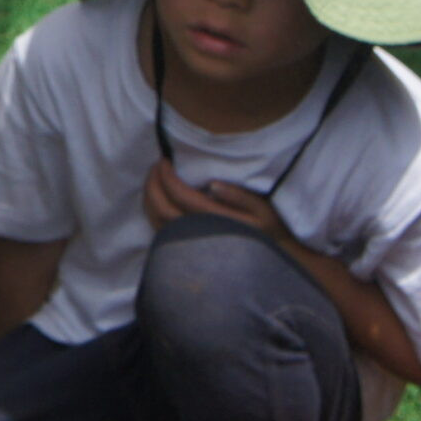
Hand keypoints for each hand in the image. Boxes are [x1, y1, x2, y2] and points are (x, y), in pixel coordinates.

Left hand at [141, 159, 287, 241]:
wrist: (271, 260)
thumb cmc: (268, 230)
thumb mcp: (262, 209)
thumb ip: (239, 196)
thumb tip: (213, 185)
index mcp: (217, 221)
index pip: (181, 196)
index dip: (168, 177)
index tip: (165, 160)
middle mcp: (200, 235)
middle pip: (162, 209)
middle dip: (153, 184)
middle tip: (156, 166)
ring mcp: (191, 245)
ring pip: (157, 222)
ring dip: (149, 197)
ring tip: (153, 178)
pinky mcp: (187, 250)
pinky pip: (160, 231)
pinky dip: (152, 212)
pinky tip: (157, 198)